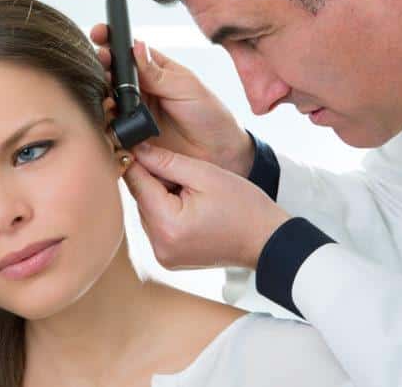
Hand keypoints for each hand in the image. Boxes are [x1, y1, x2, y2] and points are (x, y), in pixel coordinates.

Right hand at [90, 24, 254, 177]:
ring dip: (101, 95)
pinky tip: (111, 120)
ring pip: (106, 100)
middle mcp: (139, 90)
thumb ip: (157, 72)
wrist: (219, 152)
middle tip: (102, 63)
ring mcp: (132, 113)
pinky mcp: (130, 136)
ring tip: (109, 96)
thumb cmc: (209, 114)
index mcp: (153, 70)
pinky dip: (107, 123)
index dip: (110, 40)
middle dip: (101, 66)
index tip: (99, 33)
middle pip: (110, 74)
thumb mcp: (186, 87)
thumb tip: (137, 46)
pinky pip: (111, 128)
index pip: (126, 50)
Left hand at [124, 143, 290, 269]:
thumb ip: (165, 161)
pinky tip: (190, 208)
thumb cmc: (243, 207)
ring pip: (147, 212)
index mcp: (167, 225)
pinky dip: (167, 213)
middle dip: (155, 181)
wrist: (266, 240)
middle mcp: (159, 245)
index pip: (136, 184)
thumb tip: (135, 149)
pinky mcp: (168, 258)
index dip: (135, 161)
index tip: (135, 144)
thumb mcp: (204, 174)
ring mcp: (163, 255)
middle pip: (141, 199)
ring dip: (161, 197)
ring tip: (191, 193)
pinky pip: (157, 226)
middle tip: (182, 174)